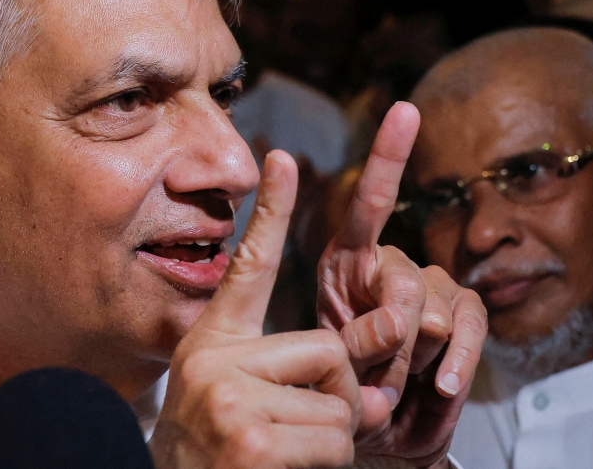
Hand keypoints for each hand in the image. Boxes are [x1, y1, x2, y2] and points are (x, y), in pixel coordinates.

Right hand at [152, 151, 383, 468]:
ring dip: (333, 441)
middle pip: (327, 348)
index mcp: (214, 341)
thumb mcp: (253, 404)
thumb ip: (312, 383)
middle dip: (338, 395)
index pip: (249, 264)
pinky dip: (327, 467)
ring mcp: (228, 395)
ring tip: (283, 458)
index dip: (272, 210)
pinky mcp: (250, 437)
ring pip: (339, 402)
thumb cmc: (218, 456)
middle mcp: (214, 358)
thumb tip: (378, 391)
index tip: (282, 155)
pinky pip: (335, 440)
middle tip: (298, 431)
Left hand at [316, 103, 486, 466]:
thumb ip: (355, 336)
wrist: (377, 430)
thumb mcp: (329, 359)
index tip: (406, 109)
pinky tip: (442, 385)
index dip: (390, 157)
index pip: (370, 203)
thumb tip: (404, 319)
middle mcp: (390, 264)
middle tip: (374, 365)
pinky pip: (471, 326)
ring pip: (437, 306)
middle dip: (390, 329)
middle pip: (406, 276)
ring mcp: (432, 290)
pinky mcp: (462, 318)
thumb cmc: (339, 387)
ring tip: (393, 380)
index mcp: (347, 261)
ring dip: (415, 354)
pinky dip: (458, 359)